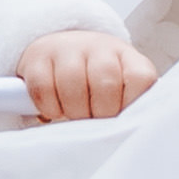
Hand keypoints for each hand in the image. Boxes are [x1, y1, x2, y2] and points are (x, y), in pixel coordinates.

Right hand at [21, 25, 151, 121]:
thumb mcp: (120, 88)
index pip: (140, 79)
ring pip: (72, 85)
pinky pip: (43, 88)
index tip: (120, 117)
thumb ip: (127, 106)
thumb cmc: (96, 81)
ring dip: (73, 111)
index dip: (131, 104)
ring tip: (75, 116)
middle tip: (94, 120)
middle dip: (100, 113)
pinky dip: (49, 107)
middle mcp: (99, 46)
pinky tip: (55, 110)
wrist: (61, 51)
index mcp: (127, 57)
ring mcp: (67, 47)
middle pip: (106, 83)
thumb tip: (125, 132)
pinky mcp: (38, 56)